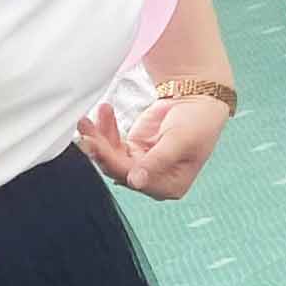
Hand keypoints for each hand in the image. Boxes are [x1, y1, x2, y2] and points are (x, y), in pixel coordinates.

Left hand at [80, 87, 228, 200]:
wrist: (199, 100)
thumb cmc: (198, 122)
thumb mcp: (180, 140)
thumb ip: (157, 160)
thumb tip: (136, 182)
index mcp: (170, 185)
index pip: (134, 178)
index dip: (113, 162)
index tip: (96, 145)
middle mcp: (153, 179)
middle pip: (117, 168)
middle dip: (99, 148)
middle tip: (86, 131)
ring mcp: (141, 164)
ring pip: (110, 156)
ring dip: (97, 137)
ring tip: (86, 121)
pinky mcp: (133, 149)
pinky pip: (112, 143)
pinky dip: (105, 128)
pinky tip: (104, 112)